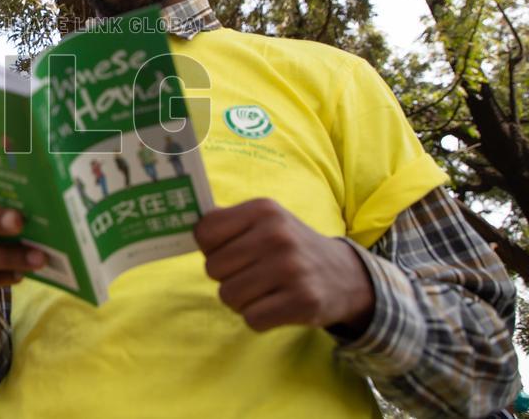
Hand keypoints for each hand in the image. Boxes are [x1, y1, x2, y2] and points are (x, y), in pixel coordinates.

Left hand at [194, 198, 373, 333]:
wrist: (344, 275)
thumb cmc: (289, 246)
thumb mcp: (264, 220)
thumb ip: (225, 221)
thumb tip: (184, 220)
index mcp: (263, 210)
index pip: (205, 232)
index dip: (210, 248)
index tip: (228, 250)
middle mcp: (277, 235)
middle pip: (213, 269)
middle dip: (226, 277)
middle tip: (250, 274)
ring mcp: (291, 269)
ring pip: (229, 296)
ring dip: (241, 300)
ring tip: (263, 290)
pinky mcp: (303, 302)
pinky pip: (252, 319)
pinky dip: (258, 318)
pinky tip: (276, 305)